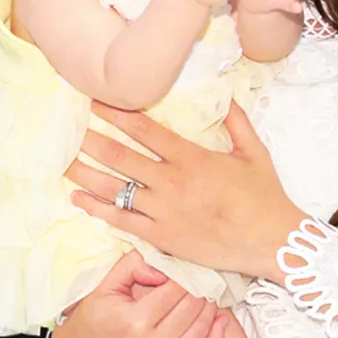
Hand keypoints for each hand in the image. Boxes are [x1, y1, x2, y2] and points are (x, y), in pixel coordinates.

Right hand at [51, 250, 229, 337]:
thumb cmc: (92, 320)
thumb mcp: (104, 287)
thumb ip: (132, 267)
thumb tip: (163, 264)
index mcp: (133, 321)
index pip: (175, 290)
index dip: (186, 275)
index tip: (191, 267)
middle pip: (191, 309)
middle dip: (201, 290)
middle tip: (207, 278)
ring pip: (200, 332)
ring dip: (210, 310)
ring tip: (211, 295)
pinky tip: (220, 321)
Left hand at [70, 100, 306, 280]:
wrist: (273, 242)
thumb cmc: (266, 197)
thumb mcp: (254, 152)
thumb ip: (236, 122)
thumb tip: (227, 96)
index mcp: (191, 158)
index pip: (145, 130)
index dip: (116, 114)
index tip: (95, 102)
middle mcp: (171, 183)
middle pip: (120, 158)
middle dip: (92, 142)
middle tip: (69, 130)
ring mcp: (164, 212)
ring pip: (115, 190)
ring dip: (86, 175)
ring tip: (64, 164)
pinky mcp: (162, 238)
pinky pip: (122, 222)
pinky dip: (97, 210)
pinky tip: (78, 200)